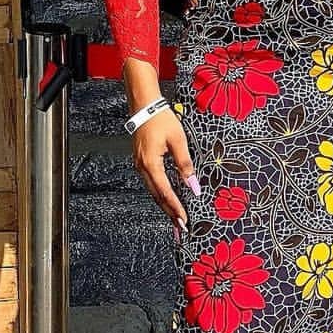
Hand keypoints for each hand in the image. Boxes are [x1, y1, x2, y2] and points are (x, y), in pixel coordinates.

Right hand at [132, 106, 199, 233]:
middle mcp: (142, 168)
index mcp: (151, 164)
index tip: (184, 220)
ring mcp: (140, 165)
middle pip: (157, 196)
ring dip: (165, 205)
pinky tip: (168, 199)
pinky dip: (160, 194)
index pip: (166, 192)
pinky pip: (151, 183)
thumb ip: (185, 165)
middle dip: (170, 212)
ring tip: (175, 218)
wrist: (144, 105)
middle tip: (180, 228)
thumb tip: (193, 185)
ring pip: (154, 191)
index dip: (176, 208)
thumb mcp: (178, 141)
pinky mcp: (141, 162)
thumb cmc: (161, 119)